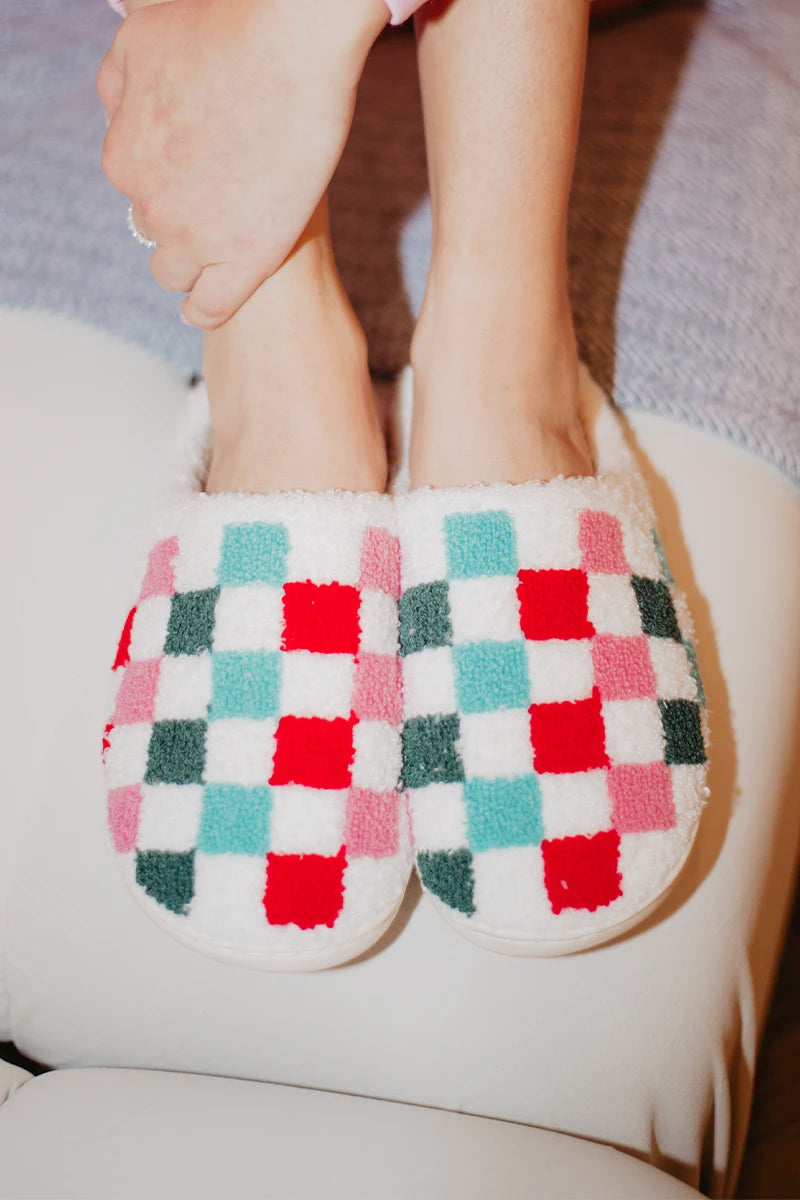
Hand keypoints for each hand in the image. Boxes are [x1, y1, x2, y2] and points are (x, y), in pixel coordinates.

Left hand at [98, 0, 386, 327]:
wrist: (290, 40)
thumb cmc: (222, 28)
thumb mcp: (141, 42)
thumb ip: (121, 88)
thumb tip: (116, 115)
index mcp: (123, 159)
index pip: (135, 186)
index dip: (166, 178)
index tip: (196, 169)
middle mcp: (153, 204)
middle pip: (156, 228)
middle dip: (182, 214)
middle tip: (223, 194)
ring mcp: (199, 237)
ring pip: (176, 271)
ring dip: (192, 260)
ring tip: (222, 243)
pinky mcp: (248, 259)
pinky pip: (211, 308)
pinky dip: (204, 310)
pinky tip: (205, 306)